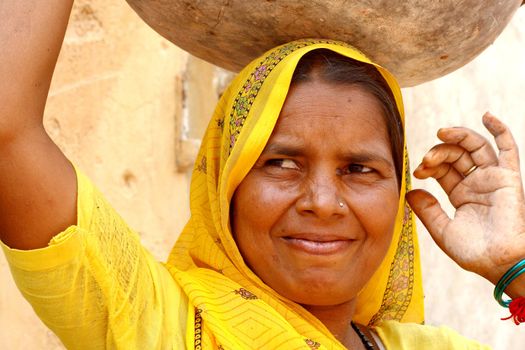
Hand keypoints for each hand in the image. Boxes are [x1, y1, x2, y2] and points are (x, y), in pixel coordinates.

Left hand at [406, 112, 524, 292]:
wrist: (497, 263)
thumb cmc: (473, 252)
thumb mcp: (441, 230)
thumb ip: (426, 210)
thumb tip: (411, 190)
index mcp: (461, 195)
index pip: (443, 169)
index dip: (430, 165)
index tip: (418, 170)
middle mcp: (477, 184)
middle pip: (456, 155)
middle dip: (439, 153)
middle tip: (427, 159)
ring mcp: (493, 179)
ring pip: (475, 147)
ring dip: (458, 137)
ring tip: (442, 132)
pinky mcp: (508, 178)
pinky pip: (508, 149)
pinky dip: (500, 130)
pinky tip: (486, 116)